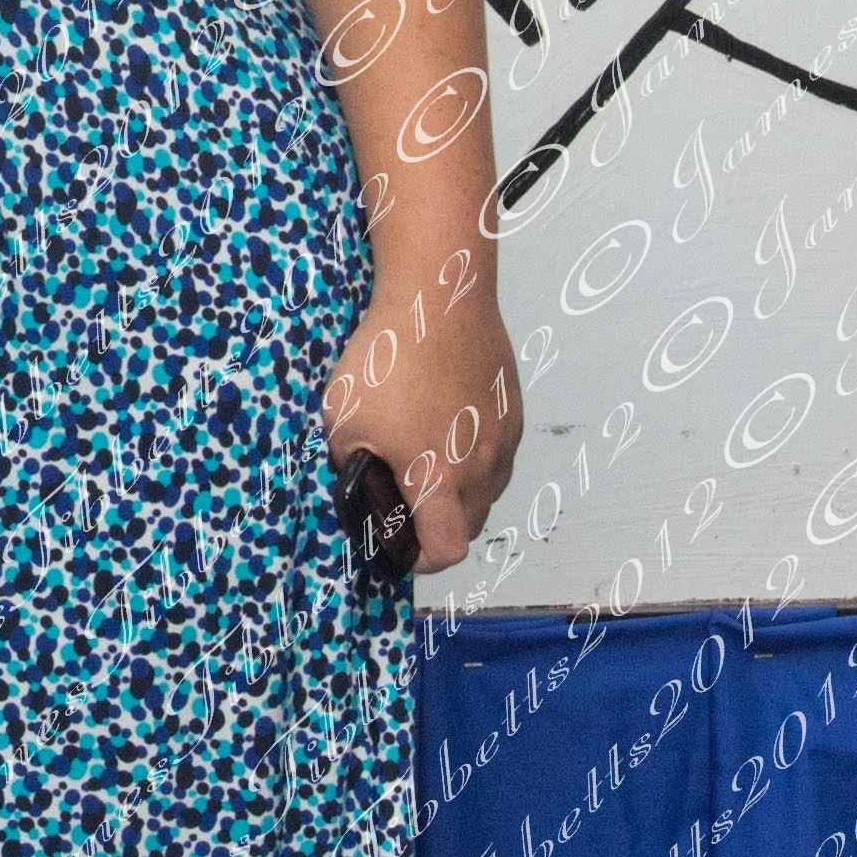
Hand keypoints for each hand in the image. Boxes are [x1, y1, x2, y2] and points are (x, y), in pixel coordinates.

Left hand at [321, 257, 521, 580]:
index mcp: (440, 478)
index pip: (447, 551)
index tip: (399, 544)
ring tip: (427, 461)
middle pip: (468, 526)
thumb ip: (354, 466)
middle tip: (404, 501)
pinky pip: (497, 457)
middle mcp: (482, 467)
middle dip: (436, 527)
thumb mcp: (344, 419)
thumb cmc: (387, 360)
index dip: (421, 559)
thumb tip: (362, 486)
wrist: (441, 297)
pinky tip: (447, 428)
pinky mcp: (512, 411)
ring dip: (460, 494)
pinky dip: (475, 460)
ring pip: (487, 493)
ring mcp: (503, 439)